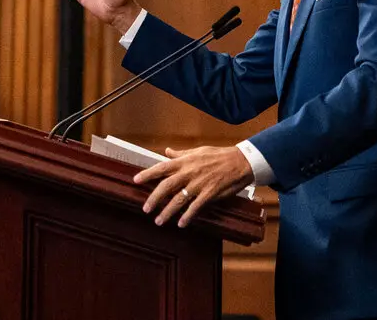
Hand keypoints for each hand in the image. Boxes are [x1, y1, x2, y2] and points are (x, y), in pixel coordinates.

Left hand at [131, 145, 252, 226]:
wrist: (240, 162)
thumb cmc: (218, 155)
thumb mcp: (198, 151)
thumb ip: (181, 154)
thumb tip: (167, 151)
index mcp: (185, 161)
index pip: (162, 167)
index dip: (148, 174)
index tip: (136, 180)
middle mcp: (189, 172)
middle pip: (167, 186)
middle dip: (154, 198)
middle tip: (145, 209)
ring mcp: (199, 183)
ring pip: (179, 199)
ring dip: (168, 211)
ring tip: (159, 221)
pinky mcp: (210, 193)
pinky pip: (196, 207)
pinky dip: (188, 216)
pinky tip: (181, 224)